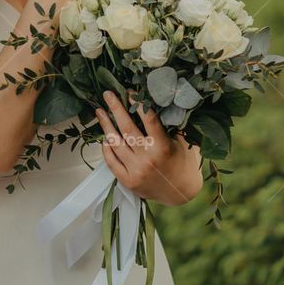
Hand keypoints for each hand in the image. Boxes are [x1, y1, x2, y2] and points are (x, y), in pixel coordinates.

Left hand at [95, 90, 203, 204]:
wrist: (181, 193)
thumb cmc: (183, 163)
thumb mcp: (182, 141)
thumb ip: (171, 124)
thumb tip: (156, 101)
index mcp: (163, 146)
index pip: (148, 118)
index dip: (137, 103)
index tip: (130, 91)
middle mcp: (147, 158)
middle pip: (127, 128)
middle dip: (116, 108)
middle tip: (108, 94)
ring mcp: (136, 170)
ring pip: (115, 143)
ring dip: (106, 125)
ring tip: (100, 112)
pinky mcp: (128, 181)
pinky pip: (112, 161)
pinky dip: (107, 148)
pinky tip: (105, 137)